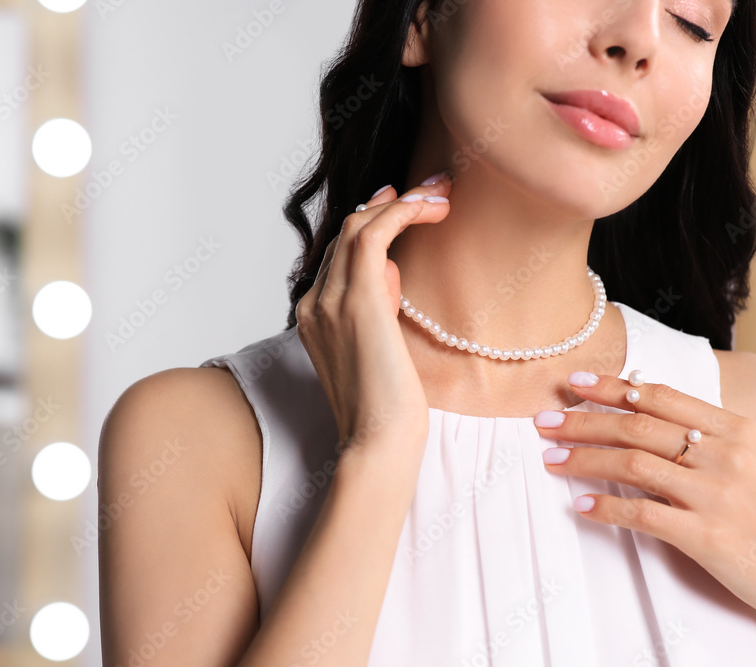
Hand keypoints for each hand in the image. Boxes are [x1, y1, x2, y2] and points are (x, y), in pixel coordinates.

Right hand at [294, 171, 452, 458]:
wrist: (380, 443)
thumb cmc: (389, 408)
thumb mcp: (380, 348)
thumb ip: (378, 309)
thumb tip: (393, 271)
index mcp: (316, 315)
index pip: (342, 252)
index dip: (375, 219)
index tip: (405, 202)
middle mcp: (314, 302)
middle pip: (348, 230)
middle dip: (392, 201)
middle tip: (434, 189)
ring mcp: (329, 300)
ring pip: (357, 225)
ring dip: (403, 201)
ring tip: (441, 194)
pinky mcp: (356, 301)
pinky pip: (372, 234)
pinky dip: (402, 212)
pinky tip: (433, 209)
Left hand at [532, 370, 755, 641]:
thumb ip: (710, 433)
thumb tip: (650, 402)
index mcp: (738, 430)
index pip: (662, 397)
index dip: (614, 387)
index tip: (576, 382)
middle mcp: (727, 456)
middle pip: (637, 427)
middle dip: (583, 420)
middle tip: (544, 420)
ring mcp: (717, 496)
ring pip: (632, 465)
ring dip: (583, 460)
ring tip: (551, 459)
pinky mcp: (707, 537)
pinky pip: (642, 515)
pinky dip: (606, 509)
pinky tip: (581, 507)